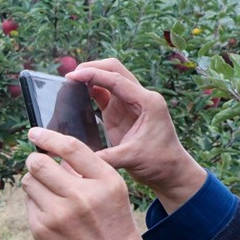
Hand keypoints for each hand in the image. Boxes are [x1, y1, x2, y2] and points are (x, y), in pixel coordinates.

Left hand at [21, 128, 145, 239]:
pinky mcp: (42, 228)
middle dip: (35, 161)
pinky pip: (28, 202)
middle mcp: (81, 195)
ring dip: (35, 182)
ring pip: (29, 181)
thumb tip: (53, 152)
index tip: (34, 132)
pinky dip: (35, 202)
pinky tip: (50, 213)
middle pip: (38, 163)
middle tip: (39, 166)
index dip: (48, 136)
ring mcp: (58, 213)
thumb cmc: (112, 224)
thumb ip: (86, 169)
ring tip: (49, 193)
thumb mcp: (112, 191)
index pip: (70, 148)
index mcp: (104, 181)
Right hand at [66, 59, 205, 211]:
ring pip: (108, 79)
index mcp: (147, 102)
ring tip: (69, 83)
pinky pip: (103, 93)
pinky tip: (75, 94)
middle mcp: (139, 97)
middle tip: (70, 77)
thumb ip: (106, 156)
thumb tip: (79, 157)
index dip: (93, 75)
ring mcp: (129, 104)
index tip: (71, 76)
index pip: (116, 80)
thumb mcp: (132, 159)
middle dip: (92, 68)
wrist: (170, 171)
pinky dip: (89, 90)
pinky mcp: (119, 112)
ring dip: (90, 77)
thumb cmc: (159, 162)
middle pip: (114, 70)